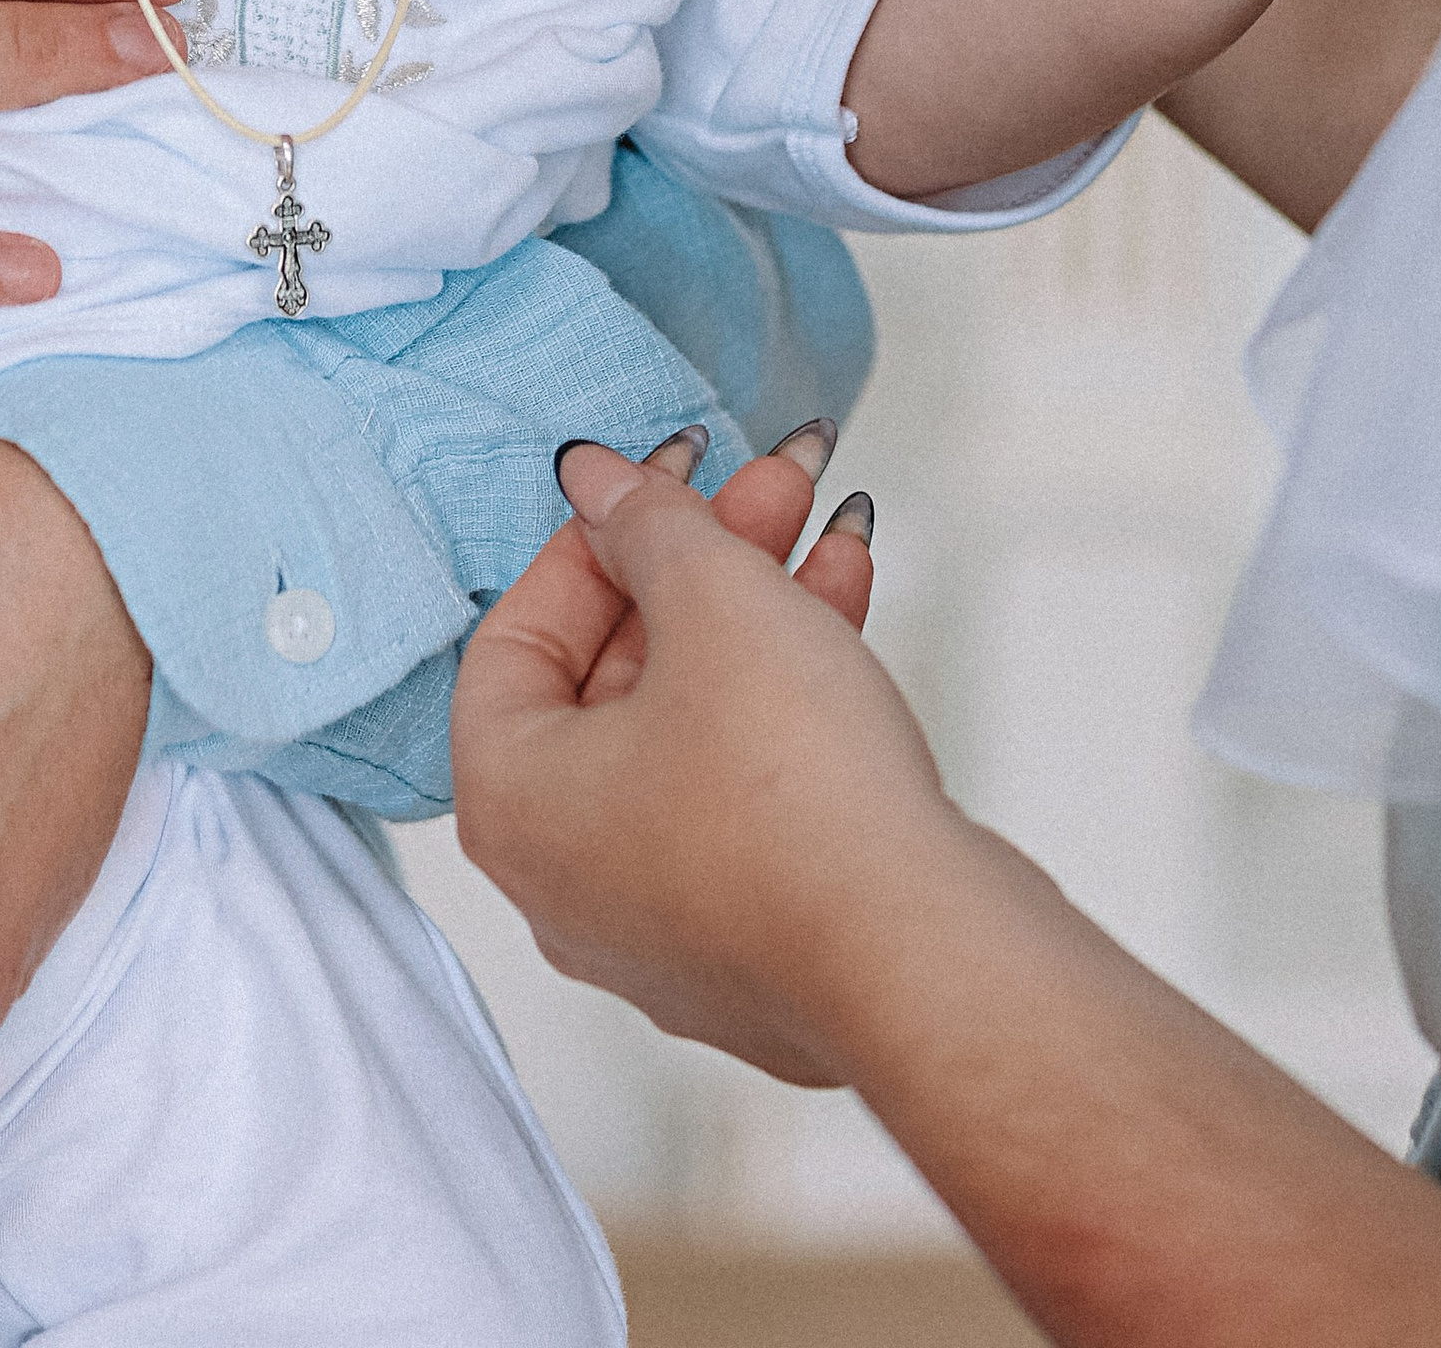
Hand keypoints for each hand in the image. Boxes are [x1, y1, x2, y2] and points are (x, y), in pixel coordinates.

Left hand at [455, 437, 943, 1091]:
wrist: (926, 958)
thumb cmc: (795, 801)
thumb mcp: (711, 601)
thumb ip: (647, 523)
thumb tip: (598, 483)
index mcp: (515, 806)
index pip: (519, 638)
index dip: (595, 539)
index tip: (660, 482)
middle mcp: (570, 881)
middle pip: (616, 677)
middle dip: (699, 563)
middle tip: (766, 489)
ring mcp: (667, 923)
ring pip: (694, 729)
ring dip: (757, 614)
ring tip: (828, 526)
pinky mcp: (761, 941)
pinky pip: (751, 792)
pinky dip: (789, 698)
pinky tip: (848, 609)